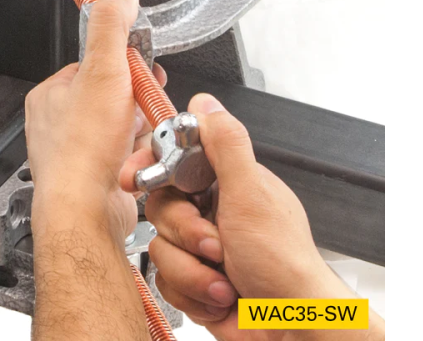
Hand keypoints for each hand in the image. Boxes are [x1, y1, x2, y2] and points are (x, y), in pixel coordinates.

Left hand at [25, 0, 164, 239]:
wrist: (86, 211)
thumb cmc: (83, 149)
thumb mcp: (103, 71)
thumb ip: (111, 29)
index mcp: (52, 95)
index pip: (95, 64)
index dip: (124, 64)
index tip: (141, 68)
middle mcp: (59, 123)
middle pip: (113, 97)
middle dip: (136, 100)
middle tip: (145, 105)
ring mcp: (77, 152)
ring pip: (123, 127)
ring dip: (142, 129)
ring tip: (142, 136)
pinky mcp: (96, 175)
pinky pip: (127, 155)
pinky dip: (140, 155)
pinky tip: (140, 158)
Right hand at [121, 93, 383, 339]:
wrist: (289, 330)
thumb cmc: (283, 265)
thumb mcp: (252, 195)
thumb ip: (226, 145)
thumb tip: (206, 103)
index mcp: (228, 182)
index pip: (176, 158)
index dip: (150, 165)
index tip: (133, 176)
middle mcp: (213, 211)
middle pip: (160, 205)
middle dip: (184, 232)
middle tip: (214, 244)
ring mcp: (202, 247)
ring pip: (159, 245)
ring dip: (191, 270)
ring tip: (224, 279)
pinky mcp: (192, 278)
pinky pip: (164, 278)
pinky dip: (192, 292)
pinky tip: (219, 295)